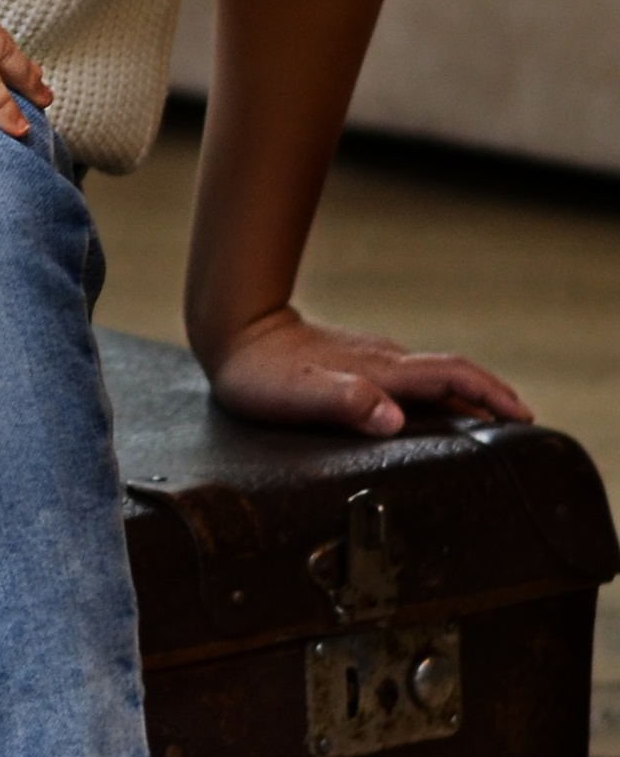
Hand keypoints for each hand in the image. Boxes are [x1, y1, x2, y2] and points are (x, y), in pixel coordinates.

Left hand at [198, 305, 532, 437]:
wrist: (233, 330)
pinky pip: (411, 376)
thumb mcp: (297, 395)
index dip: (490, 394)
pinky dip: (437, 393)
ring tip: (488, 423)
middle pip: (451, 375)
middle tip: (522, 426)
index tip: (523, 418)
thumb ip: (345, 404)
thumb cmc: (259, 373)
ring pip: (432, 375)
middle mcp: (383, 360)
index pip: (450, 377)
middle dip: (490, 397)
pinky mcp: (357, 361)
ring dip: (466, 395)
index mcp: (379, 371)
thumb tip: (394, 421)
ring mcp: (371, 357)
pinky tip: (430, 410)